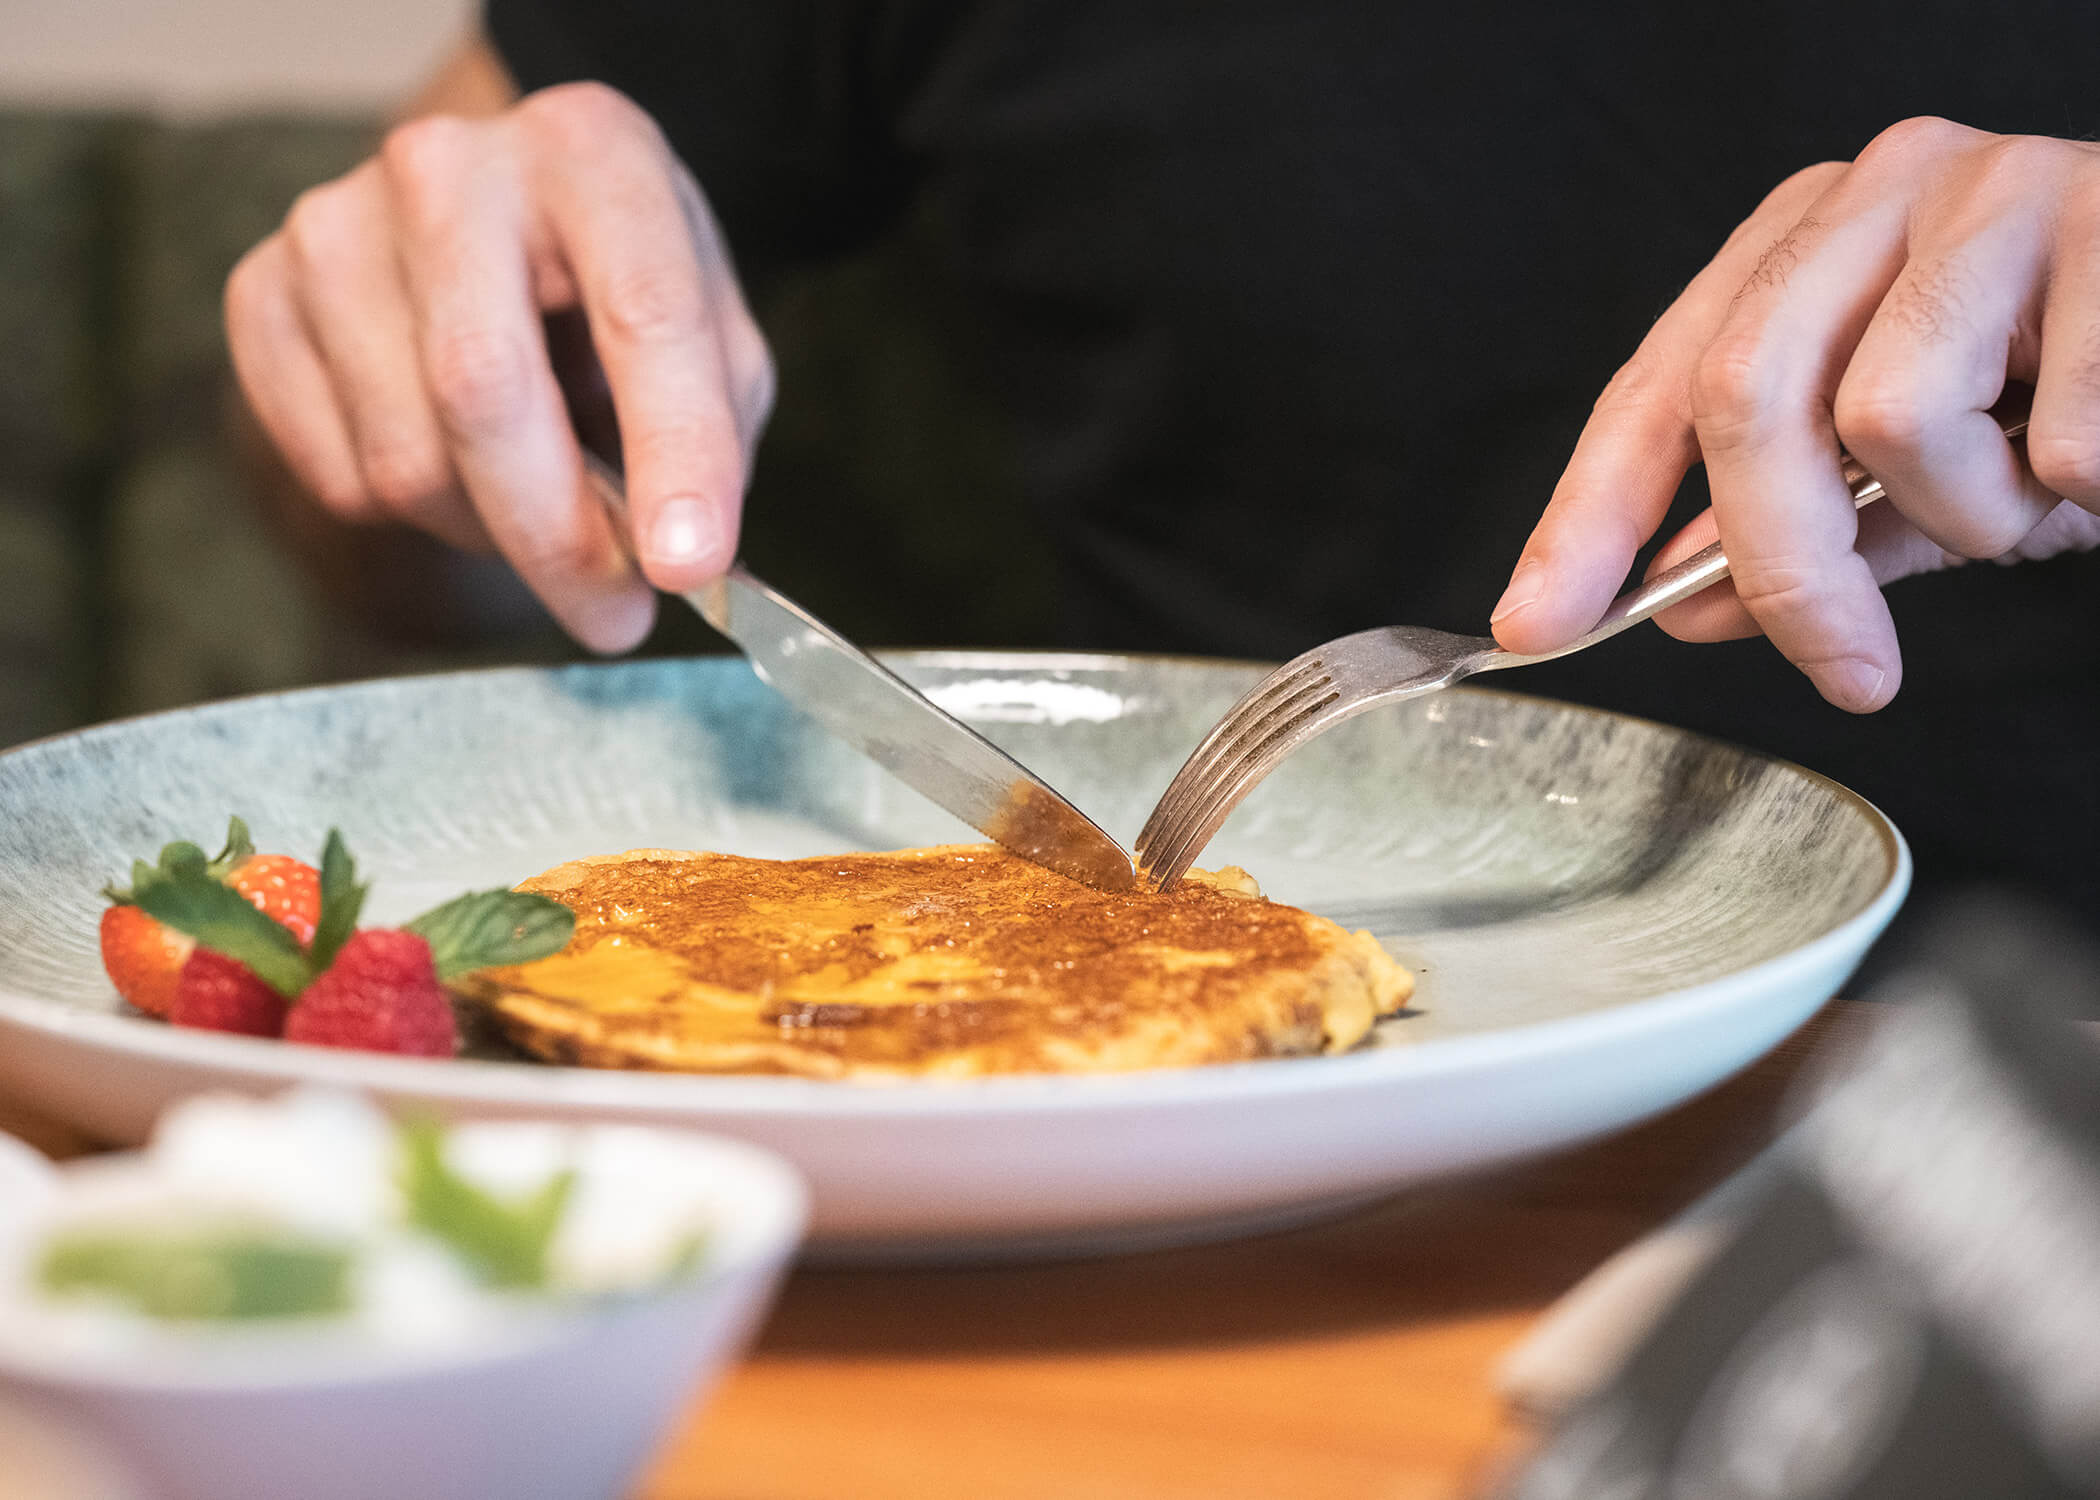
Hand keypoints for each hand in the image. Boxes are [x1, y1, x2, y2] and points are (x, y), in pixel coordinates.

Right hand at [225, 81, 773, 650]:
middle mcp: (451, 164)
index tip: (689, 567)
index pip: (643, 311)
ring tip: (537, 501)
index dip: (674, 451)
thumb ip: (709, 436)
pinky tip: (456, 462)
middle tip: (617, 616)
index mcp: (594, 152)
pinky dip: (416, 518)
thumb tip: (675, 562)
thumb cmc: (618, 294)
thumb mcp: (711, 338)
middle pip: (483, 389)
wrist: (496, 236)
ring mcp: (335, 225)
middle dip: (559, 538)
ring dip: (490, 532)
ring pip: (407, 459)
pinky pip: (340, 478)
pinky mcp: (261, 294)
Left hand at [1492, 117, 2099, 710]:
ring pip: (1891, 417)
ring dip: (1967, 515)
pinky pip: (2055, 433)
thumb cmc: (2075, 380)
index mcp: (1807, 242)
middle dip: (1782, 562)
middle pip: (1745, 395)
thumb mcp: (1923, 464)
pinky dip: (2076, 489)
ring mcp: (1993, 190)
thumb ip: (1807, 527)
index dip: (1588, 513)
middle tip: (1845, 666)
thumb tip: (1685, 605)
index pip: (1658, 386)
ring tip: (2035, 487)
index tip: (1536, 622)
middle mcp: (1880, 190)